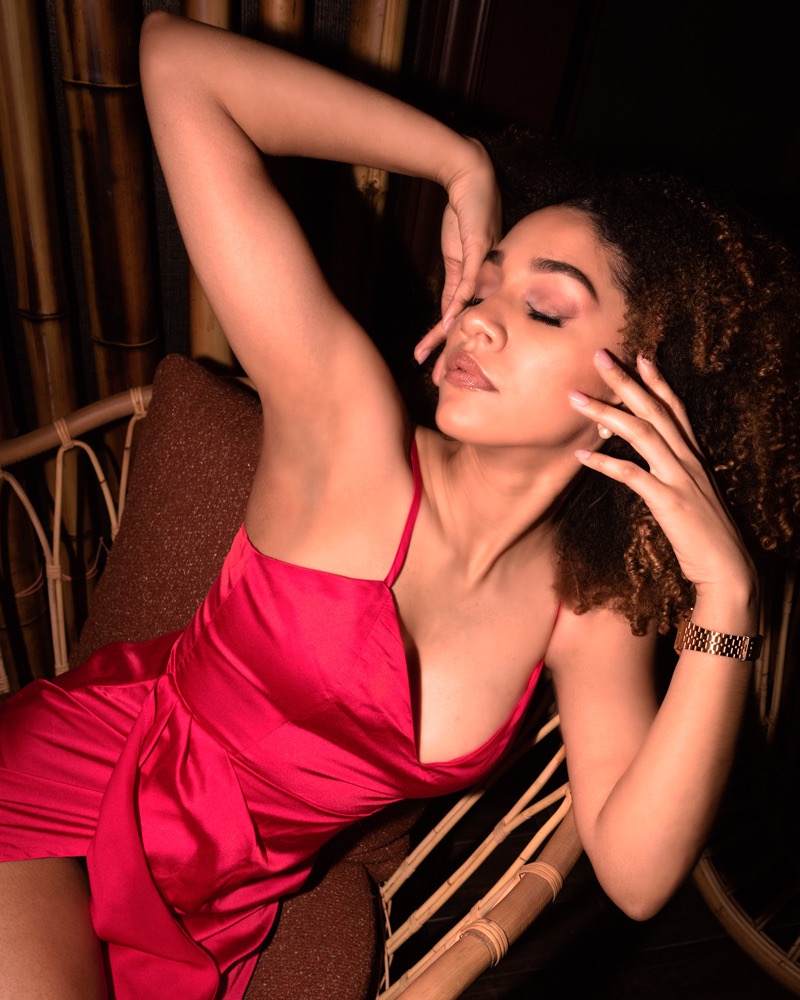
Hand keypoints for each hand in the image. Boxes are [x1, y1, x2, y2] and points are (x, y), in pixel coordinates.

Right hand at [414, 138, 500, 368]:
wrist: (470, 180)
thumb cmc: (464, 214)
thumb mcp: (456, 255)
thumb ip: (455, 282)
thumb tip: (448, 311)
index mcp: (478, 284)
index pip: (458, 321)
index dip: (446, 345)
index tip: (435, 366)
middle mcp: (484, 282)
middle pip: (463, 326)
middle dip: (448, 355)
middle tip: (438, 382)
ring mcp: (483, 271)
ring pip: (464, 314)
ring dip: (447, 341)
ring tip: (436, 363)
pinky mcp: (479, 256)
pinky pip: (467, 287)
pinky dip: (457, 307)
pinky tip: (449, 326)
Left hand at [569, 350, 756, 597]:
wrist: (728, 571)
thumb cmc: (705, 537)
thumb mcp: (692, 497)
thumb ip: (673, 476)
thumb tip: (647, 464)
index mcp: (695, 458)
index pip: (675, 409)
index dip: (658, 381)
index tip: (639, 355)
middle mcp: (689, 461)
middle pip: (654, 410)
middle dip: (626, 381)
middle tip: (599, 356)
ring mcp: (680, 479)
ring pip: (641, 433)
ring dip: (606, 412)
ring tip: (576, 398)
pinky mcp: (670, 502)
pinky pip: (632, 475)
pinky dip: (605, 463)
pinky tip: (581, 455)